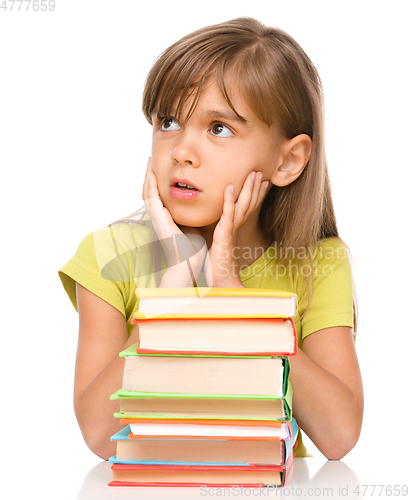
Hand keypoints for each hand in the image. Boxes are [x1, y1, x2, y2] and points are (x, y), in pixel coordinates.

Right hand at [142, 159, 206, 286]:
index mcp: (165, 218)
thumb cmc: (193, 249)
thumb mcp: (191, 226)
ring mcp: (157, 219)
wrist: (190, 263)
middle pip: (148, 192)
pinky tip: (153, 175)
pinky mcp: (159, 221)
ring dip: (147, 177)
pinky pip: (153, 200)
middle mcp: (158, 218)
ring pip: (147, 194)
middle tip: (149, 160)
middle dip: (148, 176)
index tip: (158, 168)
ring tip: (149, 163)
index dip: (156, 182)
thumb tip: (194, 206)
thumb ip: (189, 216)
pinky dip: (151, 187)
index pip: (157, 196)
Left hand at [204, 171, 268, 286]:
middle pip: (248, 204)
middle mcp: (234, 228)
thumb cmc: (217, 266)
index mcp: (232, 229)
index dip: (254, 194)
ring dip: (248, 189)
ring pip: (242, 206)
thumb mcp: (217, 245)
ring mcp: (230, 230)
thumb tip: (214, 230)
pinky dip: (229, 201)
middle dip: (255, 188)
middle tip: (260, 172)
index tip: (261, 182)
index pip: (245, 208)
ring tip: (253, 174)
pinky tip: (229, 188)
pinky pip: (227, 215)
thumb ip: (218, 235)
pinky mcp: (224, 235)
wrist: (220, 281)